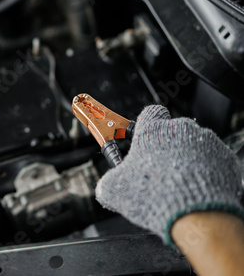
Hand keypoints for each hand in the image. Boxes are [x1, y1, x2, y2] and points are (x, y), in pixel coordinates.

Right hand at [96, 105, 243, 245]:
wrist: (197, 217)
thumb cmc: (157, 197)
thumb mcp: (114, 190)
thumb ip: (107, 181)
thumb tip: (105, 186)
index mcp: (153, 130)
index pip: (150, 113)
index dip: (146, 126)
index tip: (142, 138)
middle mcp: (181, 130)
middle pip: (172, 132)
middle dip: (166, 148)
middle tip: (157, 170)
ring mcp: (207, 143)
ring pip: (193, 146)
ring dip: (186, 160)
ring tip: (177, 184)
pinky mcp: (225, 159)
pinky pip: (212, 161)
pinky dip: (205, 172)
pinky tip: (194, 189)